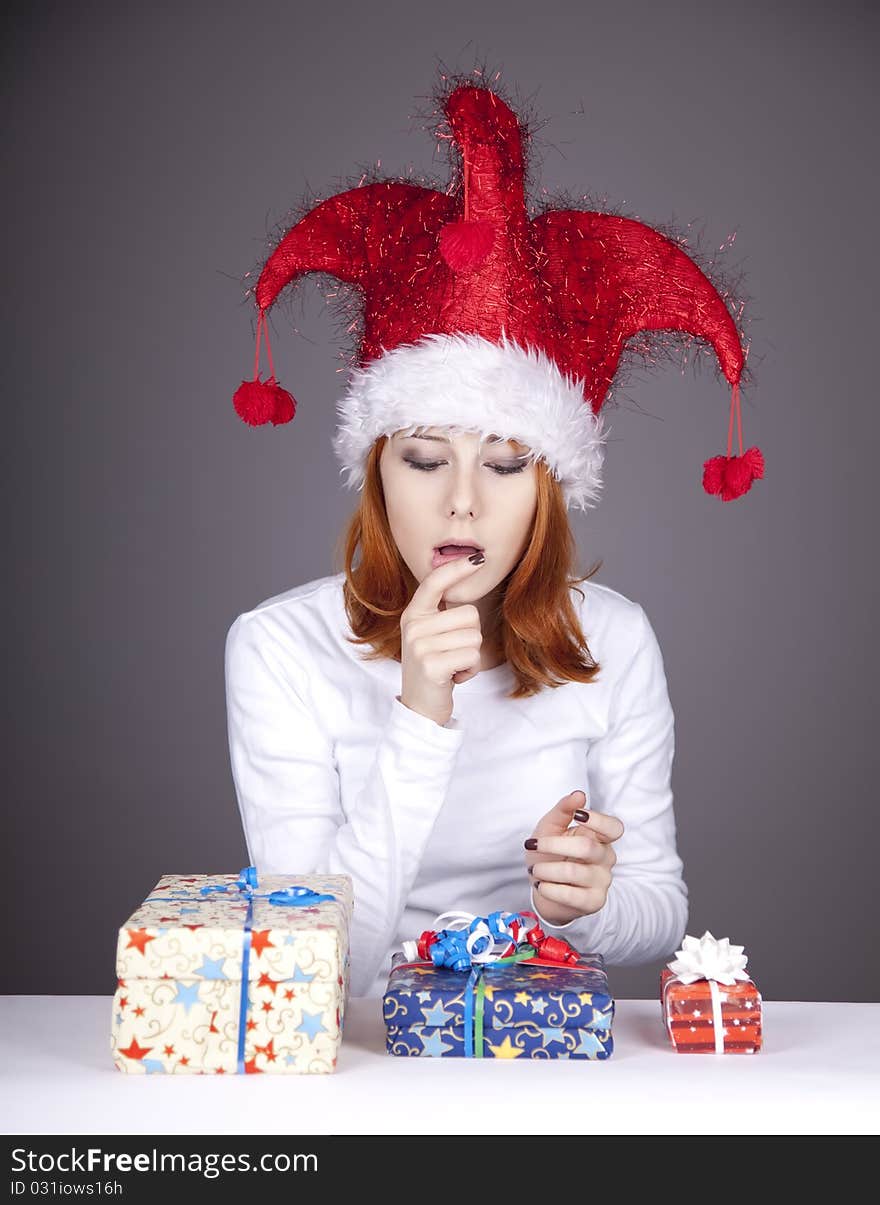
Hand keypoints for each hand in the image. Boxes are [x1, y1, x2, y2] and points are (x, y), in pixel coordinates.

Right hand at [398, 553, 485, 726]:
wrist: (420, 708)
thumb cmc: (434, 668)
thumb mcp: (431, 636)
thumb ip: (442, 612)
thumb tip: (465, 576)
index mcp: (413, 614)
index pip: (435, 582)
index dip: (457, 568)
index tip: (478, 558)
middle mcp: (413, 626)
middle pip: (469, 614)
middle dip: (471, 637)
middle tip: (452, 654)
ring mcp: (419, 645)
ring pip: (474, 636)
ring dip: (472, 656)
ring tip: (453, 665)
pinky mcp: (431, 664)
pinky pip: (472, 656)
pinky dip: (471, 670)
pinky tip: (455, 677)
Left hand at [524, 790, 624, 925]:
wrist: (542, 887)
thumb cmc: (549, 854)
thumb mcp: (550, 827)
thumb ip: (564, 809)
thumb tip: (579, 795)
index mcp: (599, 837)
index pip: (614, 828)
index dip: (599, 821)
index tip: (578, 815)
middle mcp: (606, 858)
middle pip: (587, 848)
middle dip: (554, 845)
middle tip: (531, 845)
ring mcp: (602, 881)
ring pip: (574, 872)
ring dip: (546, 869)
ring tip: (534, 871)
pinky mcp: (593, 902)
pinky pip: (572, 895)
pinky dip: (549, 889)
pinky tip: (541, 885)